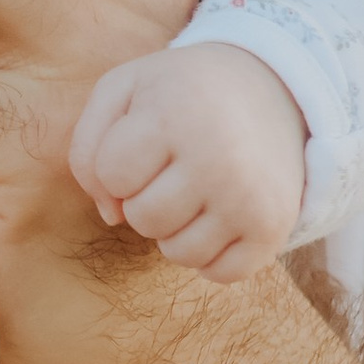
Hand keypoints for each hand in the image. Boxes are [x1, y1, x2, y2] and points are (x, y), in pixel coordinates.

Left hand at [70, 42, 307, 282]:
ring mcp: (250, 197)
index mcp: (176, 114)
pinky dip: (212, 253)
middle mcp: (219, 158)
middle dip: (145, 198)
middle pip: (142, 219)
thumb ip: (88, 148)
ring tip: (197, 188)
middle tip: (175, 166)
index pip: (111, 174)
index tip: (146, 140)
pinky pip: (218, 273)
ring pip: (178, 253)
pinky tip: (221, 215)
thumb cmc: (181, 93)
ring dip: (176, 228)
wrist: (275, 90)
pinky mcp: (273, 227)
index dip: (118, 164)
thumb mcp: (124, 90)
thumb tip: (111, 216)